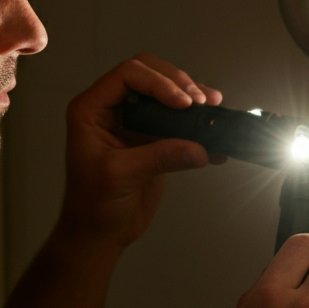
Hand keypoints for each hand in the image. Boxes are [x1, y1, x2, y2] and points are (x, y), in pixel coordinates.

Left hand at [57, 53, 222, 248]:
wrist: (99, 234)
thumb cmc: (94, 204)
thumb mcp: (121, 176)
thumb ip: (159, 157)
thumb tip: (201, 148)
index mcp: (92, 109)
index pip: (127, 74)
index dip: (158, 82)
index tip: (183, 103)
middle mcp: (112, 108)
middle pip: (149, 74)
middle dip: (178, 83)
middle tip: (201, 102)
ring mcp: (134, 121)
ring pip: (167, 93)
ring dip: (192, 98)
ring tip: (214, 108)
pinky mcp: (153, 138)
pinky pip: (178, 121)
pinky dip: (197, 125)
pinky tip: (216, 138)